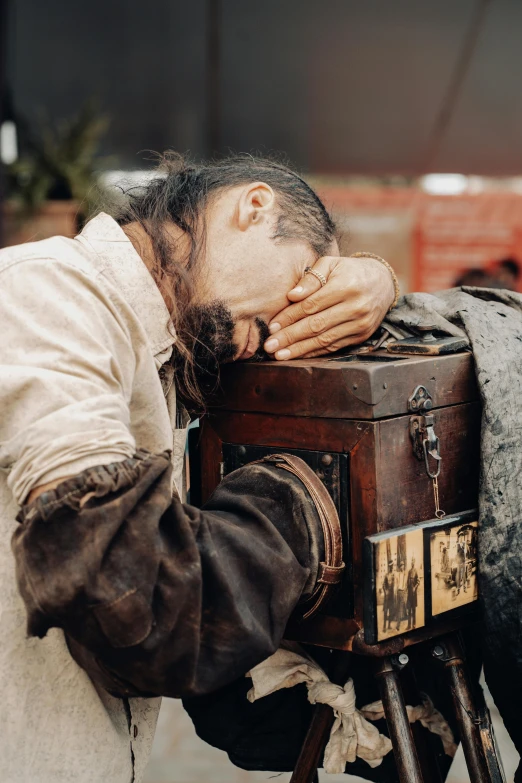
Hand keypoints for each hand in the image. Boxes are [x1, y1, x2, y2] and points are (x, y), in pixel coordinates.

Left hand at [264, 255, 395, 359]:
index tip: (272, 326)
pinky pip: (334, 347)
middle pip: (316, 325)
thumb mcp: (331, 263)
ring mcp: (360, 324)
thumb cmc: (350, 271)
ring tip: (279, 355)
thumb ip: (311, 277)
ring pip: (324, 340)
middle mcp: (356, 307)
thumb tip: (292, 296)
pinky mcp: (362, 336)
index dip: (290, 317)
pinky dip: (314, 352)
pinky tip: (298, 355)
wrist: (382, 283)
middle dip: (290, 337)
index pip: (311, 305)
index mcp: (346, 285)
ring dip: (299, 349)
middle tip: (270, 346)